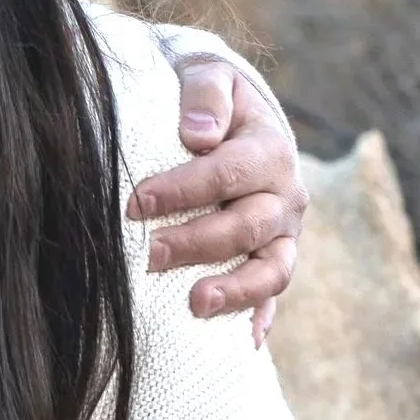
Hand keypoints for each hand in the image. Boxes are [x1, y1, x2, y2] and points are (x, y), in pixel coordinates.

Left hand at [128, 56, 309, 343]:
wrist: (232, 114)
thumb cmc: (208, 98)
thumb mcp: (206, 76)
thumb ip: (204, 97)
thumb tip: (196, 136)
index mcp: (269, 150)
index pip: (229, 174)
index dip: (183, 191)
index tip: (135, 204)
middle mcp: (284, 195)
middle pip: (249, 226)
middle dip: (198, 242)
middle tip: (149, 253)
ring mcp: (282, 233)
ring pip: (273, 269)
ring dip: (236, 290)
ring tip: (196, 305)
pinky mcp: (273, 258)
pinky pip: (274, 295)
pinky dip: (261, 318)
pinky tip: (244, 343)